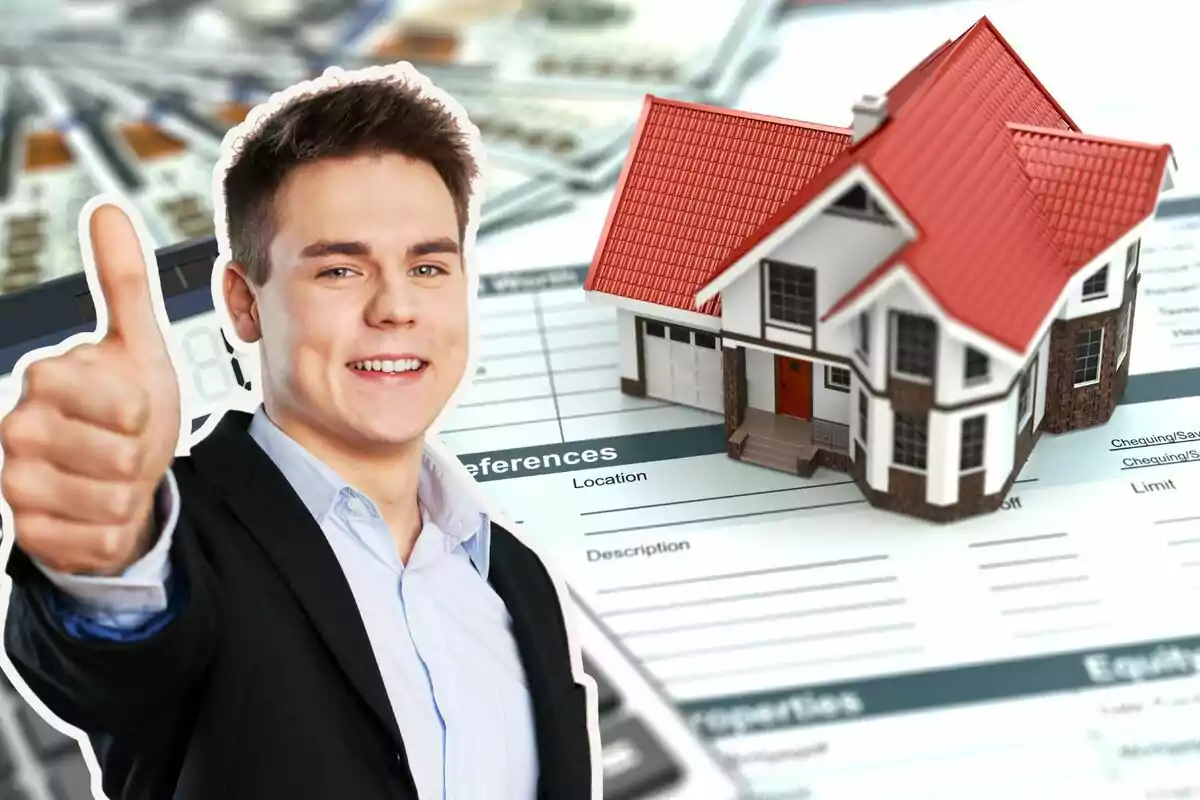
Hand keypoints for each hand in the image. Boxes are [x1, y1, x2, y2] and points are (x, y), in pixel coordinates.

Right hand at [0, 202, 180, 575]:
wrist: (117, 477)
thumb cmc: (127, 407)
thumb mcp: (137, 344)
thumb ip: (122, 279)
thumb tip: (107, 206)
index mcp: (44, 375)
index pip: (120, 402)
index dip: (142, 410)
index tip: (133, 409)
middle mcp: (15, 426)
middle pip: (120, 455)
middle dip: (141, 456)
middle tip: (125, 448)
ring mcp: (13, 483)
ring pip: (110, 501)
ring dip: (129, 494)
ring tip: (113, 478)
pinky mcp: (24, 532)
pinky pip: (97, 541)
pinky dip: (113, 532)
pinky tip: (97, 512)